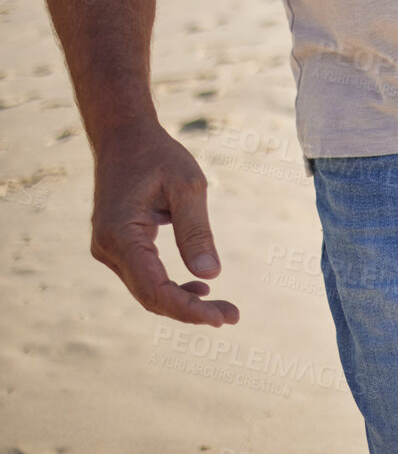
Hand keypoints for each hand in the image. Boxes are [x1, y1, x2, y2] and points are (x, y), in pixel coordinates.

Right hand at [90, 123, 238, 326]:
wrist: (124, 138)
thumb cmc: (158, 157)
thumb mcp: (188, 187)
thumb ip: (196, 231)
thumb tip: (210, 275)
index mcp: (121, 235)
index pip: (154, 288)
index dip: (187, 309)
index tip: (221, 318)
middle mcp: (107, 249)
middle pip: (149, 296)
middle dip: (190, 311)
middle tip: (232, 316)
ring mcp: (107, 250)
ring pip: (145, 290)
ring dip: (181, 301)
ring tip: (222, 307)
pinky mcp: (116, 247)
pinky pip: (143, 277)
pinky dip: (169, 287)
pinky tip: (199, 289)